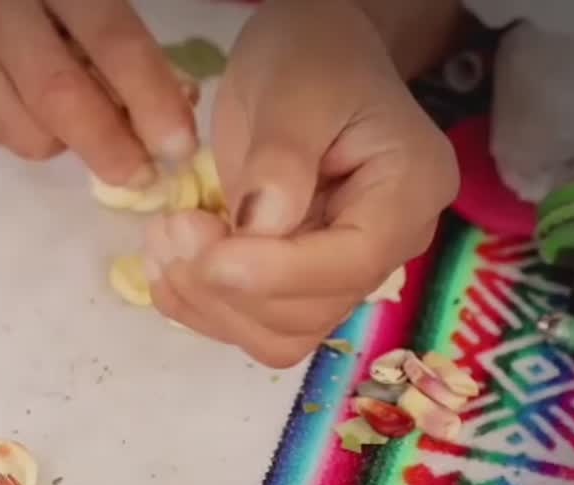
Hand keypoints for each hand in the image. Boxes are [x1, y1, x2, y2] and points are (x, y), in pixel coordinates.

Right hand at [0, 0, 197, 186]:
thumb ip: (115, 39)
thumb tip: (168, 114)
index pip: (110, 39)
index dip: (150, 97)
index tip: (179, 145)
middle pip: (59, 98)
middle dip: (109, 146)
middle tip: (141, 174)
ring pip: (25, 132)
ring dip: (60, 136)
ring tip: (56, 103)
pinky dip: (17, 128)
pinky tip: (8, 92)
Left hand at [143, 0, 458, 366]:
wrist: (306, 60)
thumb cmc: (308, 59)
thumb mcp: (293, 89)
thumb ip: (281, 157)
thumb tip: (260, 226)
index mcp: (408, 190)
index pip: (352, 262)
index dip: (275, 273)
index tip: (208, 252)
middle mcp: (387, 246)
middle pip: (311, 311)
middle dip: (231, 286)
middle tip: (172, 227)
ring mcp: (339, 272)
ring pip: (278, 335)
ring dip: (208, 304)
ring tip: (164, 240)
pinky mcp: (295, 283)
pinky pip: (251, 326)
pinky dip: (200, 307)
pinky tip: (165, 264)